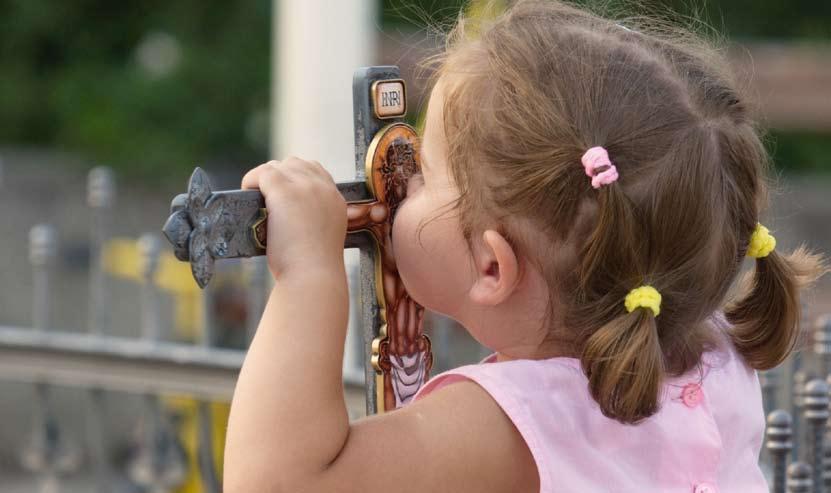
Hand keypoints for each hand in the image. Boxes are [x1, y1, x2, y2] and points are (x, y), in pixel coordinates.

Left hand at [242, 158, 346, 279]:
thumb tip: (291, 218)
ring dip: (264, 178)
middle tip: (266, 195)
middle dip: (280, 175)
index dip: (297, 178)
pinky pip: (262, 173)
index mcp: (336, 199)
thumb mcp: (323, 237)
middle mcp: (323, 188)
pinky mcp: (284, 191)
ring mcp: (304, 187)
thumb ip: (314, 220)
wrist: (313, 275)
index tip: (285, 192)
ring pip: (278, 166)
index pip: (316, 172)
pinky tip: (247, 194)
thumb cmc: (314, 268)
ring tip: (256, 196)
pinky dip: (251, 180)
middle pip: (296, 164)